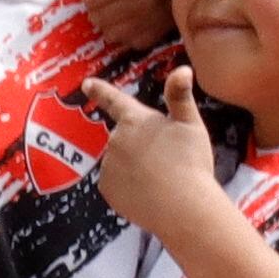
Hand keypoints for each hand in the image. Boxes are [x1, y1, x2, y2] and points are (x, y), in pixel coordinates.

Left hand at [80, 67, 225, 232]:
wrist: (183, 208)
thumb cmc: (192, 163)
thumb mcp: (191, 125)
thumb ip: (180, 95)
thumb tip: (183, 69)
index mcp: (135, 120)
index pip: (114, 100)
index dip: (100, 90)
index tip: (87, 83)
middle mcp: (115, 139)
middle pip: (125, 138)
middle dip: (140, 147)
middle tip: (167, 161)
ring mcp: (108, 165)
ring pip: (121, 162)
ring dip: (135, 168)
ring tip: (160, 180)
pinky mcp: (106, 189)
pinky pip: (116, 184)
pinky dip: (128, 188)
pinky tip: (148, 193)